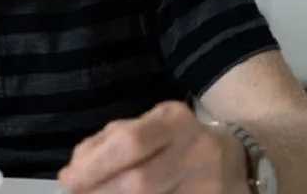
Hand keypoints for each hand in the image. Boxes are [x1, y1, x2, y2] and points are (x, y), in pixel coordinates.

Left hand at [58, 102, 248, 193]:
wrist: (239, 159)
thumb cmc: (175, 141)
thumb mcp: (145, 126)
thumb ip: (106, 142)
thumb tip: (74, 170)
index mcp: (174, 120)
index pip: (129, 142)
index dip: (94, 166)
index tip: (67, 181)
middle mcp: (198, 150)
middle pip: (140, 182)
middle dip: (100, 193)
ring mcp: (212, 185)